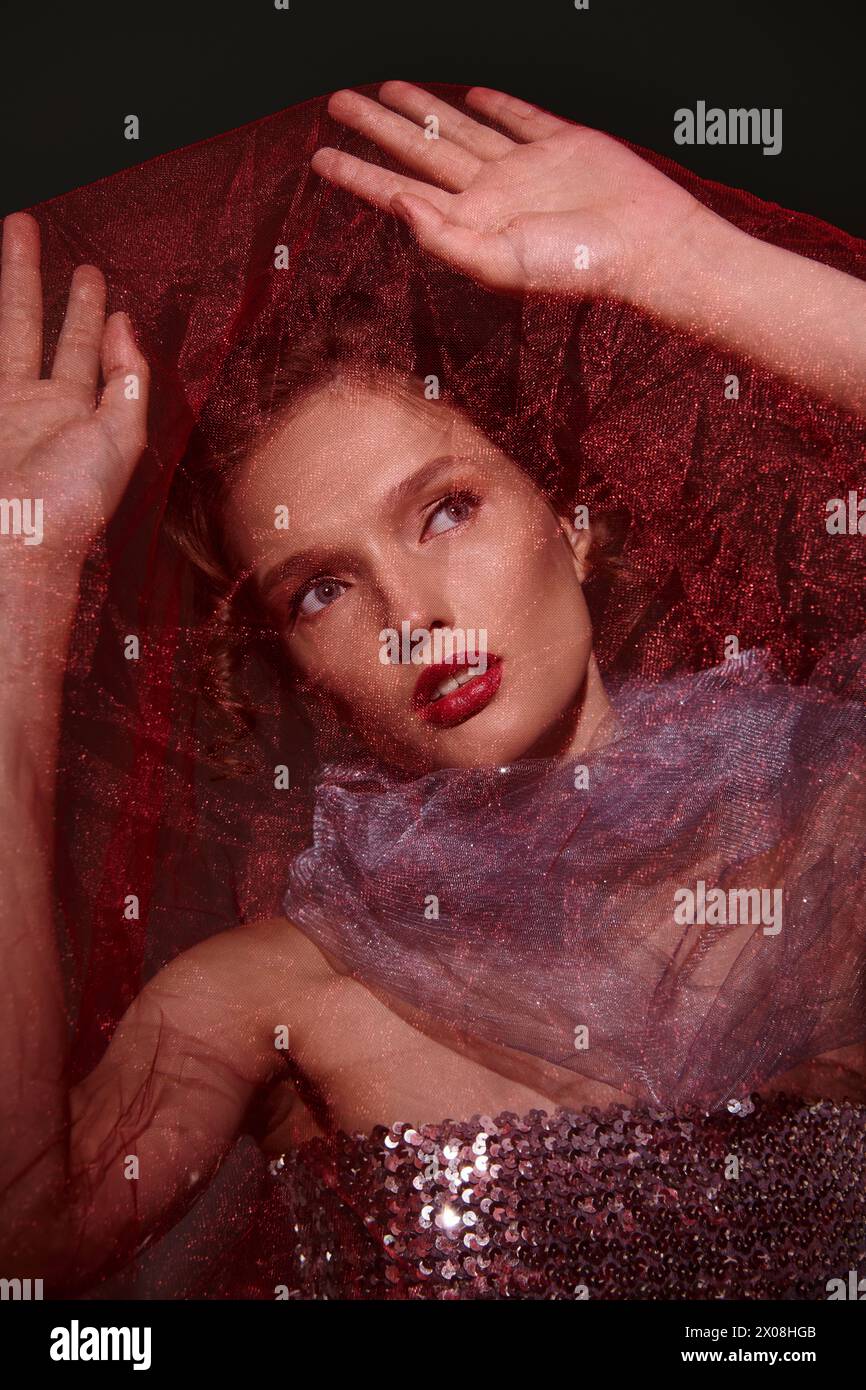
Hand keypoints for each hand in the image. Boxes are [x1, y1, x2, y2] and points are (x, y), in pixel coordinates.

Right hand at [0, 213, 148, 583]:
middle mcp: (30, 405)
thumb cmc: (72, 501)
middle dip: (27, 277)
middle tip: (23, 227)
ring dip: (3, 285)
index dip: (88, 315)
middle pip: (25, 325)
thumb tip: (124, 325)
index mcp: (75, 413)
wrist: (14, 539)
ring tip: (5, 232)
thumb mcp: (119, 439)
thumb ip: (127, 381)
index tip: (95, 280)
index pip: (81, 350)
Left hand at [311, 82, 706, 303]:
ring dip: (422, 109)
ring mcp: (523, 169)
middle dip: (376, 127)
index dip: (358, 174)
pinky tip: (469, 95)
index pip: (398, 193)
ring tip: (387, 89)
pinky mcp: (560, 145)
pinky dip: (494, 104)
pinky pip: (517, 118)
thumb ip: (444, 239)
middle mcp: (489, 195)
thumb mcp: (501, 263)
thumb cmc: (578, 266)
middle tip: (338, 101)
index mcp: (469, 224)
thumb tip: (397, 205)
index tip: (320, 156)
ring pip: (457, 130)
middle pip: (418, 152)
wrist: (646, 245)